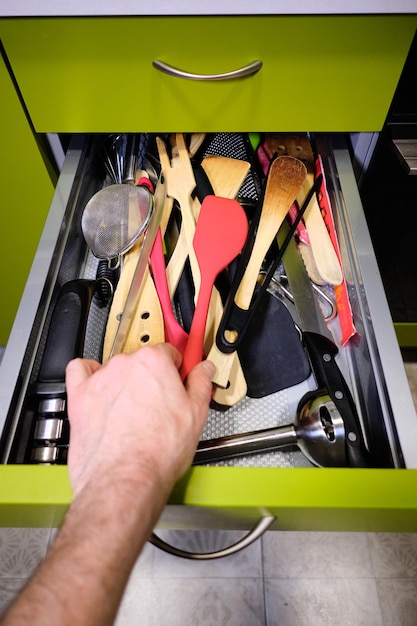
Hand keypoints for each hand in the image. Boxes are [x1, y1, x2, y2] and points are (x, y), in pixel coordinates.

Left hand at [65, 344, 213, 499]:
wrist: (126, 480)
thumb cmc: (158, 452)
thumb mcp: (196, 414)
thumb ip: (201, 384)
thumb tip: (204, 370)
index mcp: (154, 362)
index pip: (169, 353)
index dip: (176, 371)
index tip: (178, 382)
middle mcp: (125, 364)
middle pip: (142, 361)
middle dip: (151, 380)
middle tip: (159, 405)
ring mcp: (100, 379)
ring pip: (115, 369)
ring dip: (124, 383)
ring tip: (131, 412)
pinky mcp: (79, 396)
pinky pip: (80, 371)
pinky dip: (89, 375)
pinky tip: (99, 388)